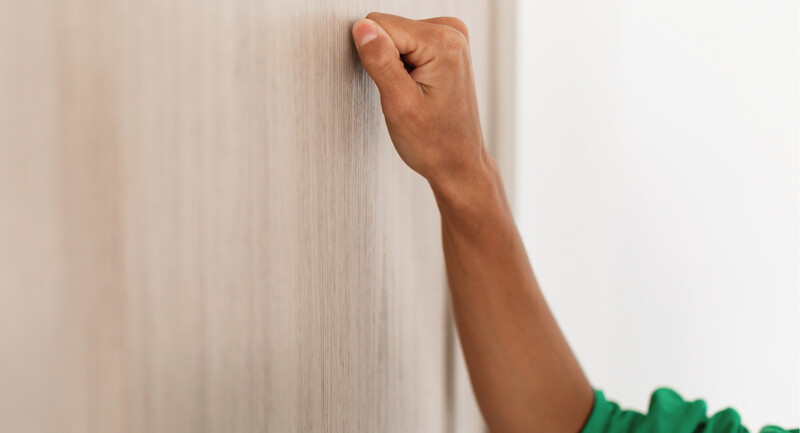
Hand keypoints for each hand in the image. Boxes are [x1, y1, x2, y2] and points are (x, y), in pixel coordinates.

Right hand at [351, 13, 495, 208]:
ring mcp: (451, 39)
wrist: (457, 162)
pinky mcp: (445, 48)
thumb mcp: (398, 103)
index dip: (374, 58)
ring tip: (411, 93)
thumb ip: (379, 59)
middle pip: (389, 28)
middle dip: (386, 61)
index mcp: (443, 42)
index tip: (391, 84)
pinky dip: (404, 67)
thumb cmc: (435, 143)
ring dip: (395, 66)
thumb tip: (362, 27)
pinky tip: (416, 89)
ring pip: (395, 36)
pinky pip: (406, 45)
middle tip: (403, 93)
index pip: (380, 24)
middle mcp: (452, 33)